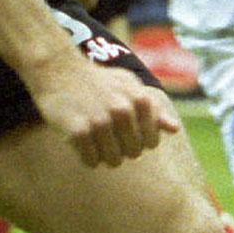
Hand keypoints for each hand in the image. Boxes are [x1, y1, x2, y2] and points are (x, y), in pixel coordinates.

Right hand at [25, 50, 180, 167]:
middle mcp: (123, 111)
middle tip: (105, 131)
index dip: (137, 139)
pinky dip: (86, 156)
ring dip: (102, 153)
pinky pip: (91, 162)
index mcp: (140, 101)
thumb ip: (153, 109)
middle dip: (120, 147)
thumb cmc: (98, 81)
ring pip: (112, 161)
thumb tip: (174, 129)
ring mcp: (101, 122)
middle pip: (132, 154)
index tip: (123, 128)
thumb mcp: (129, 87)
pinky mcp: (79, 132)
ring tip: (93, 135)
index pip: (151, 143)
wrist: (59, 70)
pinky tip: (80, 140)